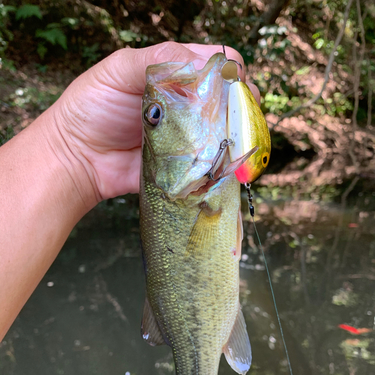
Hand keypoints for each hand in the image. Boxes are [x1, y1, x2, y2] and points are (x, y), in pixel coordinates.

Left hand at [49, 42, 257, 204]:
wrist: (77, 158)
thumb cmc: (91, 108)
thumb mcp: (118, 70)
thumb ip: (157, 60)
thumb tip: (199, 65)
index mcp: (175, 73)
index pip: (217, 63)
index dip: (229, 71)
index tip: (228, 86)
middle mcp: (188, 103)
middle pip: (231, 98)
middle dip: (240, 105)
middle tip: (235, 118)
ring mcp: (189, 136)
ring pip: (228, 132)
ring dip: (236, 134)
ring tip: (233, 140)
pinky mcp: (186, 165)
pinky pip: (213, 163)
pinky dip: (224, 163)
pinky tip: (227, 163)